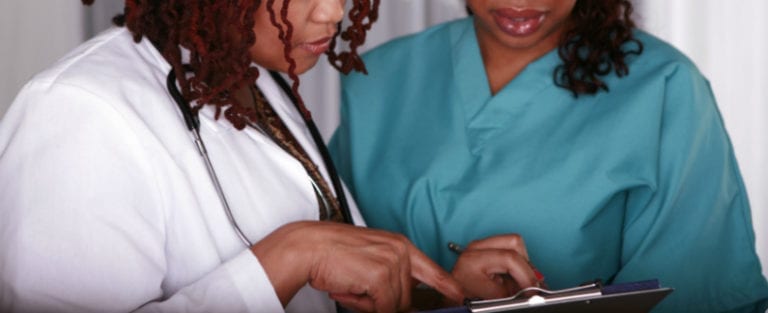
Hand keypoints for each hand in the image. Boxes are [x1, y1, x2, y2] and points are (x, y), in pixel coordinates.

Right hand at [251, 221, 463, 311]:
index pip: (433, 270)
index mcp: (400, 244)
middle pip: (408, 297)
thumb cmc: (332, 253)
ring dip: (370, 304)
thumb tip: (401, 302)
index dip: (447, 286)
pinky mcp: (381, 276)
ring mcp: (392, 262)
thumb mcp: (370, 258)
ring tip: (350, 287)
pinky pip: (381, 308)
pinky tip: (347, 289)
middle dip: (384, 302)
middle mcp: (400, 251)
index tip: (458, 296)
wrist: (307, 246)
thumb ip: (390, 275)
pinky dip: (362, 306)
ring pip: (394, 305)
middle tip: (357, 291)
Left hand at [450, 234, 542, 299]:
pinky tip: (513, 278)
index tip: (533, 292)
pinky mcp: (483, 249)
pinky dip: (516, 264)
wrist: (449, 299)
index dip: (526, 276)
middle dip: (526, 266)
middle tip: (529, 286)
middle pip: (514, 243)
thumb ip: (511, 292)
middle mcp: (475, 248)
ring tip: (520, 282)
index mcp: (473, 259)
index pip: (510, 258)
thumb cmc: (462, 299)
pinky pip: (508, 248)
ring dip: (522, 263)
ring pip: (513, 243)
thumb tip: (532, 290)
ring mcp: (479, 246)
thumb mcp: (488, 297)